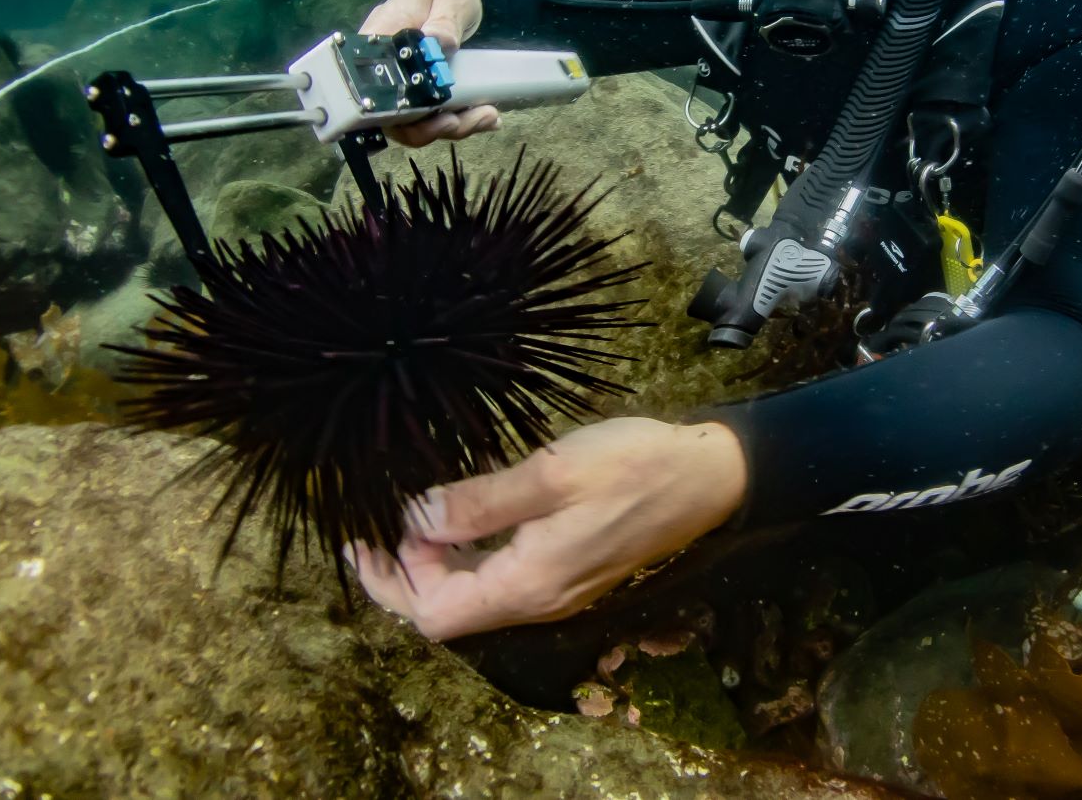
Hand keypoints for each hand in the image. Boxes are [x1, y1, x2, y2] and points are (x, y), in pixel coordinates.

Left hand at [345, 418, 747, 639]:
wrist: (710, 476)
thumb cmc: (637, 467)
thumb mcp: (552, 473)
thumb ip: (481, 501)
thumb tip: (417, 521)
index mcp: (529, 584)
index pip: (434, 612)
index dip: (395, 577)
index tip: (375, 528)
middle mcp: (539, 600)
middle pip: (448, 612)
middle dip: (402, 577)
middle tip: (371, 531)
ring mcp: (556, 589)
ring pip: (475, 595)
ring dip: (434, 566)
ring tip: (409, 518)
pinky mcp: (569, 570)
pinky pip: (502, 578)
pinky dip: (468, 557)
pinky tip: (462, 518)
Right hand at [358, 0, 497, 146]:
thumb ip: (445, 18)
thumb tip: (436, 41)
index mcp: (383, 35)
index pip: (370, 77)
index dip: (387, 104)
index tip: (423, 109)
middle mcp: (387, 66)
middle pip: (389, 114)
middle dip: (425, 127)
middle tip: (457, 121)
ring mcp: (404, 85)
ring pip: (414, 124)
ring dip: (451, 128)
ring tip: (487, 117)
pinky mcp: (423, 96)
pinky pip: (435, 119)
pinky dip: (462, 123)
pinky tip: (487, 118)